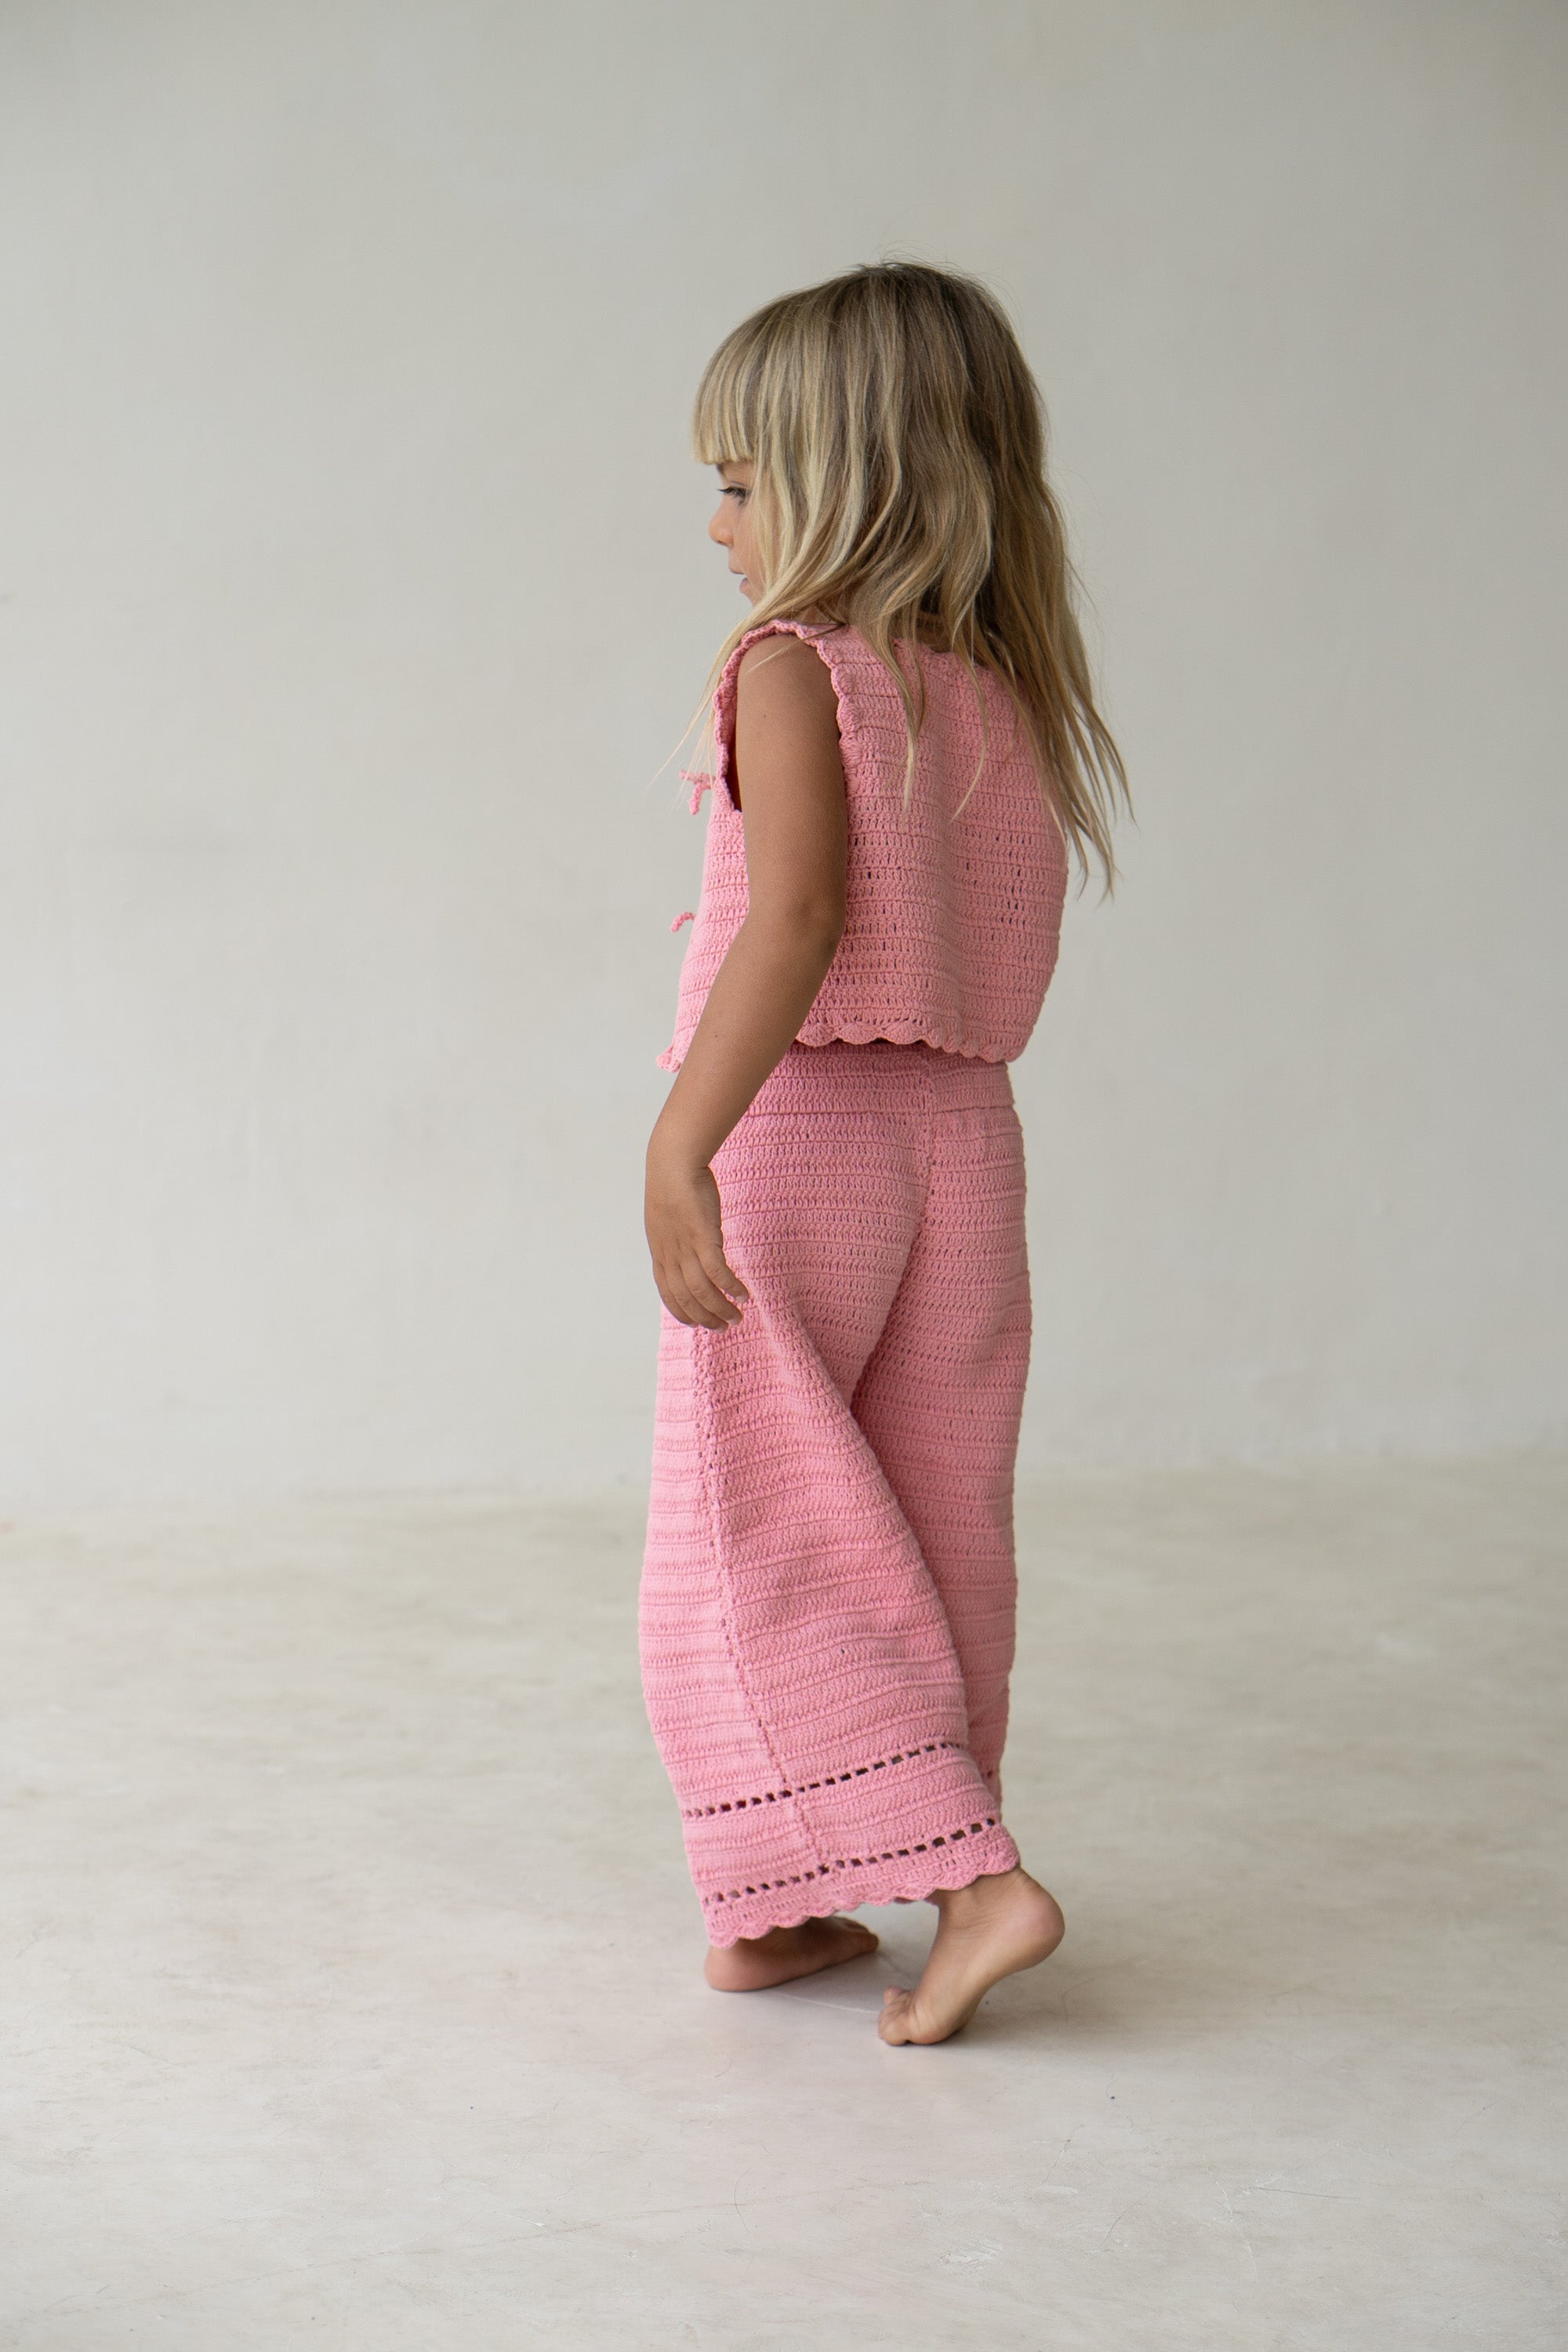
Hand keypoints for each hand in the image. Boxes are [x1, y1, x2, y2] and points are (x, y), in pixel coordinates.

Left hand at [644, 1141, 750, 1329]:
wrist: (673, 1162)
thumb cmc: (674, 1184)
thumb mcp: (669, 1218)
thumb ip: (679, 1238)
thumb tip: (698, 1248)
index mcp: (660, 1253)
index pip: (668, 1294)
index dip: (683, 1313)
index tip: (698, 1324)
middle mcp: (670, 1256)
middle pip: (686, 1299)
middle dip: (706, 1318)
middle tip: (725, 1327)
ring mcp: (686, 1248)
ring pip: (702, 1292)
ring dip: (720, 1309)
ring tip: (737, 1318)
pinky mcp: (703, 1238)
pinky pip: (718, 1273)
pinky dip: (731, 1288)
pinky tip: (744, 1296)